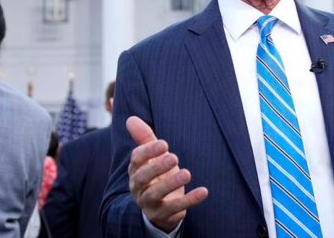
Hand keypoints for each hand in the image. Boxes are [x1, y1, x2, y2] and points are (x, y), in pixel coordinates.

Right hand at [127, 116, 208, 231]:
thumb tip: (130, 119)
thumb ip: (144, 138)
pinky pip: (175, 209)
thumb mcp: (151, 158)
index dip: (149, 151)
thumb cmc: (156, 176)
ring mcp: (149, 203)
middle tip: (174, 157)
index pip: (137, 159)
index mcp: (136, 170)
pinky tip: (203, 191)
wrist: (158, 207)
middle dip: (157, 167)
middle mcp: (138, 187)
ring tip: (187, 173)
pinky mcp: (162, 215)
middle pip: (143, 178)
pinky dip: (189, 200)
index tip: (164, 144)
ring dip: (170, 184)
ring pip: (155, 195)